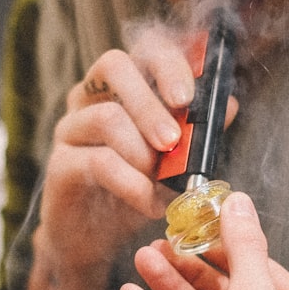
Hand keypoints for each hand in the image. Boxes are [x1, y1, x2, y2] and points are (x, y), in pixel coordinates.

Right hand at [30, 31, 236, 289]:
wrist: (94, 241)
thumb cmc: (133, 192)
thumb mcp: (174, 161)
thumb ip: (197, 132)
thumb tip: (228, 104)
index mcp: (122, 86)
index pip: (143, 48)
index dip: (168, 63)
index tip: (188, 97)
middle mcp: (90, 96)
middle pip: (114, 66)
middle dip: (151, 102)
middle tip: (174, 140)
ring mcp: (71, 128)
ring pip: (107, 118)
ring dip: (144, 151)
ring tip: (163, 180)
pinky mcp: (59, 164)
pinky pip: (98, 162)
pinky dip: (132, 184)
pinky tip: (150, 203)